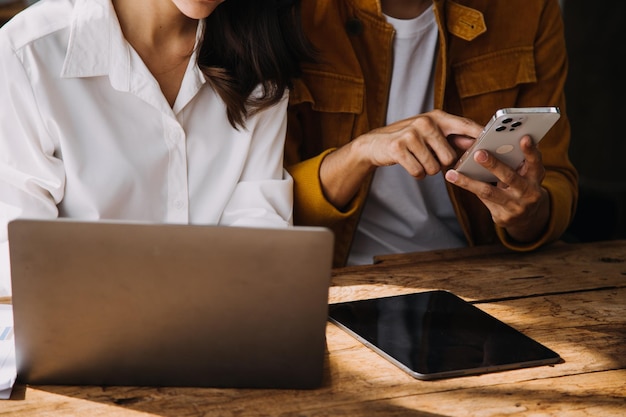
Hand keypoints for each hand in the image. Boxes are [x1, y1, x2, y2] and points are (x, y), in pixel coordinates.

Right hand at [320, 110, 482, 207]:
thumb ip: (454, 137)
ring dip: (427, 170)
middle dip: (441, 165)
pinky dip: (415, 173)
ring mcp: (411, 134)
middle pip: (449, 157)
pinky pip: (418, 172)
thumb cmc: (408, 139)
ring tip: (417, 159)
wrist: (374, 144)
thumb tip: (477, 143)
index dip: (481, 137)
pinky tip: (408, 163)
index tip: (495, 145)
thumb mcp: (431, 133)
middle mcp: (426, 122)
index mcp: (438, 117)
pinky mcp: (398, 148)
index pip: (466, 127)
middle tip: (430, 158)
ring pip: (433, 168)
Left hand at [445, 135, 550, 241]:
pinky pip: (483, 200)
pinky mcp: (503, 217)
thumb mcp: (524, 175)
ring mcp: (516, 207)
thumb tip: (490, 144)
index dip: (530, 151)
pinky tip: (455, 180)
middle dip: (493, 165)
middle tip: (478, 154)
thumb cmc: (521, 186)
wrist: (526, 218)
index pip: (535, 162)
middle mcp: (529, 193)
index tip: (524, 137)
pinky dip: (469, 188)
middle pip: (509, 177)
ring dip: (468, 182)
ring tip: (451, 174)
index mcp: (535, 177)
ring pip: (488, 192)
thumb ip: (514, 162)